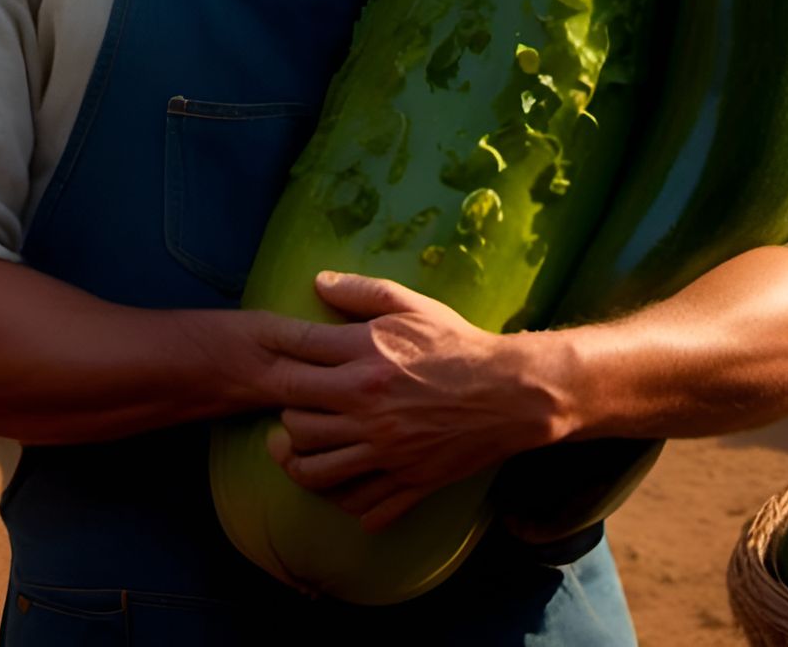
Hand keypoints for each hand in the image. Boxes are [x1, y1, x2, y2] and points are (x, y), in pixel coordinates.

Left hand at [263, 271, 570, 531]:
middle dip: (287, 412)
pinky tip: (346, 482)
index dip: (280, 354)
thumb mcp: (413, 306)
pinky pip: (360, 506)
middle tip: (296, 406)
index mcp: (365, 357)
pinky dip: (346, 501)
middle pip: (294, 419)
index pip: (296, 355)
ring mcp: (385, 450)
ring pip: (315, 470)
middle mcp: (366, 406)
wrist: (508, 391)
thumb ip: (362, 292)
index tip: (280, 357)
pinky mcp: (407, 481)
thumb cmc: (457, 344)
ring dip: (301, 460)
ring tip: (304, 448)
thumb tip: (318, 281)